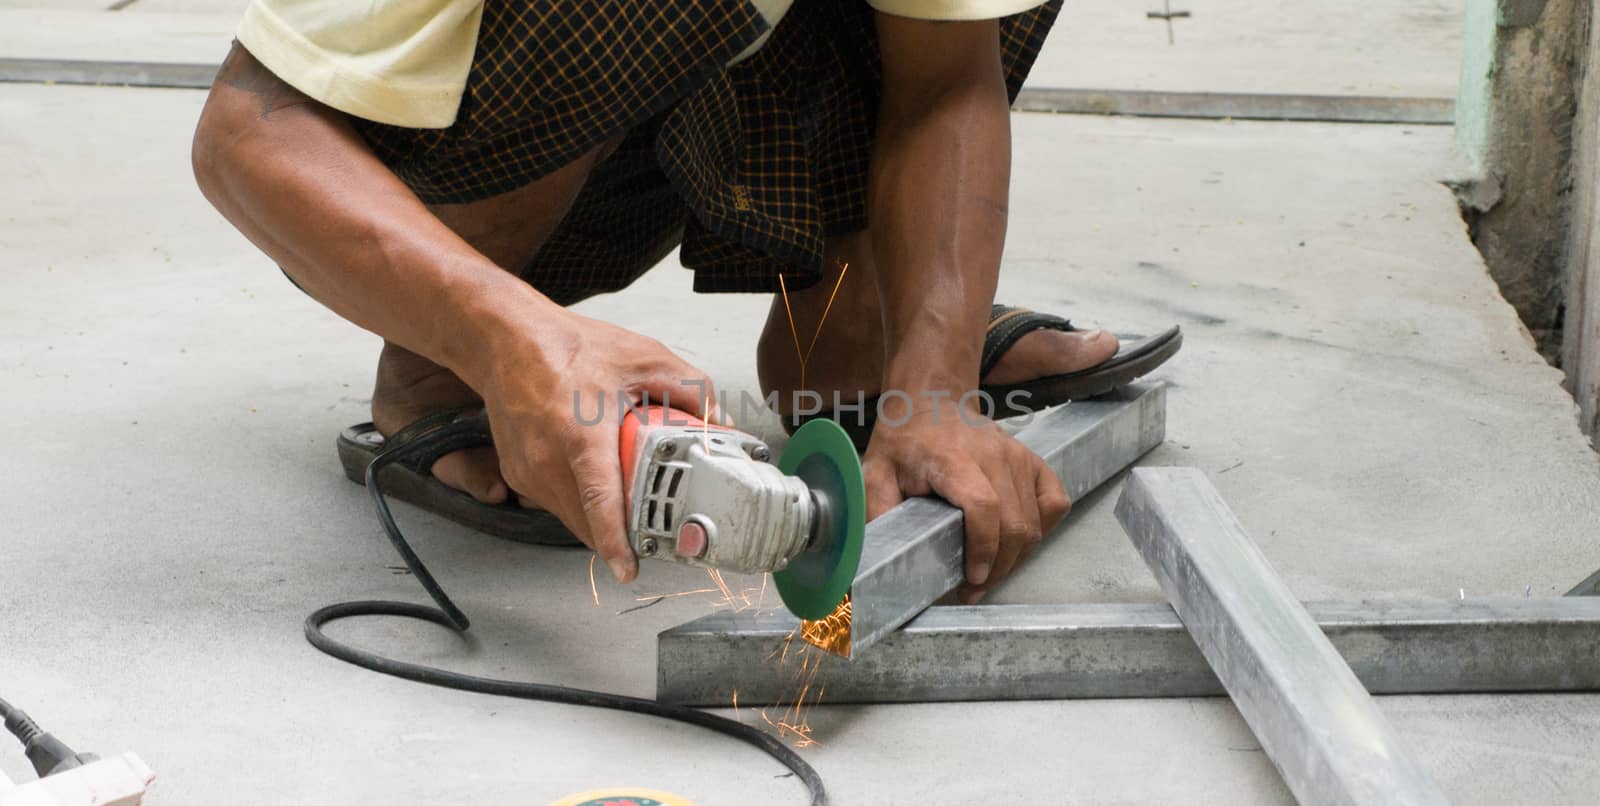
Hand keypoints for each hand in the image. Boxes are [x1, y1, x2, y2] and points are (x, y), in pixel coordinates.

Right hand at [472, 309, 718, 583]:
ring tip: (627, 501)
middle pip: (588, 521)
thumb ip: (691, 391)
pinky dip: (579, 504)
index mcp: (580, 433)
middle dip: (622, 535)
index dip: (615, 539)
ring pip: (572, 518)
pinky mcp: (517, 474)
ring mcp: (528, 470)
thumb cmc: (570, 347)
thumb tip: (720, 424)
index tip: (629, 568)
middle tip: (655, 533)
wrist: (508, 341)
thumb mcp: (644, 359)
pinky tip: (595, 481)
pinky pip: (556, 505)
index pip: (598, 499)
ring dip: (600, 521)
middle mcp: (548, 458)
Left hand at [861, 397, 1070, 602]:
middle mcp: (992, 456)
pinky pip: (1054, 501)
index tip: (971, 578)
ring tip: (990, 572)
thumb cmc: (905, 441)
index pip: (983, 506)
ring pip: (1034, 521)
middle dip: (998, 566)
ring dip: (1016, 556)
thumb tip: (878, 554)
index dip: (983, 548)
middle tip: (973, 588)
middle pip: (1013, 522)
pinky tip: (1019, 541)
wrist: (932, 400)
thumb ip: (877, 512)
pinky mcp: (1033, 461)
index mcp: (952, 459)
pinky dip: (1044, 528)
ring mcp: (1018, 457)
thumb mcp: (876, 472)